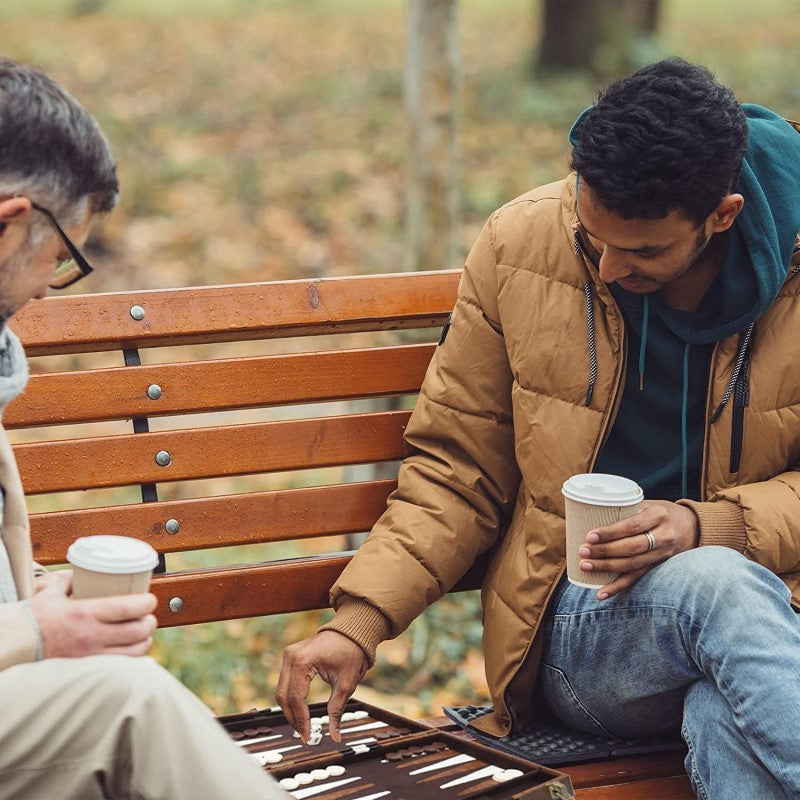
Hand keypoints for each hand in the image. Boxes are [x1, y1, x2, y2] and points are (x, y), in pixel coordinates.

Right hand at [30, 570, 157, 657]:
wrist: (17, 645)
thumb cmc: (36, 617)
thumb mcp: (53, 592)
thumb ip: (72, 579)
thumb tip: (87, 570)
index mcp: (85, 613)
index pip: (128, 609)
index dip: (146, 603)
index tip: (150, 599)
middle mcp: (91, 636)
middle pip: (136, 631)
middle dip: (150, 622)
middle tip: (149, 616)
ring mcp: (91, 655)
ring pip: (133, 652)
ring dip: (145, 641)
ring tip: (144, 633)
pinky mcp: (88, 668)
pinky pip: (120, 666)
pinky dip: (132, 658)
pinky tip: (133, 649)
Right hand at [276, 631, 368, 742]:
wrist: (351, 631)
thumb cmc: (351, 652)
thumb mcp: (346, 683)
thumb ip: (337, 711)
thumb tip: (335, 735)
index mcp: (303, 661)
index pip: (296, 698)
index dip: (301, 720)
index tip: (308, 736)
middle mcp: (291, 656)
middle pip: (283, 695)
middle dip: (292, 718)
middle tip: (304, 735)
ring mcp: (289, 655)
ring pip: (281, 690)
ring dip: (290, 709)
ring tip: (302, 726)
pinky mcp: (291, 657)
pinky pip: (285, 682)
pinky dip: (291, 698)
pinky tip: (299, 711)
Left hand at [577, 500, 698, 600]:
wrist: (695, 527)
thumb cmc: (665, 512)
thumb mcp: (651, 504)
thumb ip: (629, 509)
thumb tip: (594, 510)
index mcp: (658, 516)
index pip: (631, 526)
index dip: (610, 533)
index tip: (590, 536)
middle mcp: (663, 536)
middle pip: (631, 547)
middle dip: (604, 551)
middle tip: (583, 552)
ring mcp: (663, 554)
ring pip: (632, 565)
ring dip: (607, 568)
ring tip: (586, 566)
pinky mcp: (659, 567)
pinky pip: (637, 578)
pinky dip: (618, 587)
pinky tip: (601, 593)